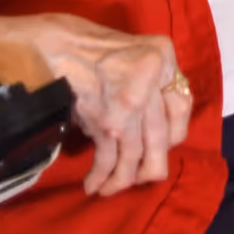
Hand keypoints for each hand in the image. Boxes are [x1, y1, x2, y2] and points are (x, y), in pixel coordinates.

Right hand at [17, 14, 192, 197]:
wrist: (50, 43)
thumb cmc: (86, 43)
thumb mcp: (131, 51)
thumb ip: (150, 82)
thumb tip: (153, 130)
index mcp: (162, 57)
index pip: (182, 107)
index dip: (172, 134)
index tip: (159, 146)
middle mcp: (152, 79)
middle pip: (160, 137)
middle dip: (149, 167)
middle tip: (139, 180)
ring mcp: (130, 102)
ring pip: (134, 153)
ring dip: (122, 179)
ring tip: (110, 190)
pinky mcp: (105, 121)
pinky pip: (108, 157)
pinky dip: (100, 175)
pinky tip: (94, 185)